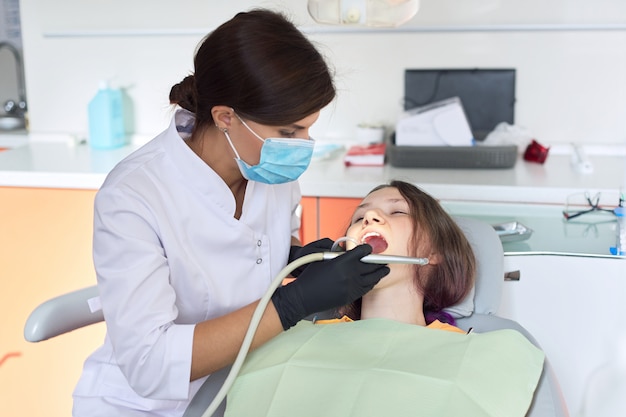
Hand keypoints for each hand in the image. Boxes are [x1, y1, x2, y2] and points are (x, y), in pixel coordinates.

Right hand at [272, 244, 389, 329]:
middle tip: (385, 260)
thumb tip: (348, 251)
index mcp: (342, 261)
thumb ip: (338, 255)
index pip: (362, 252)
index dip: (367, 249)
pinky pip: (366, 288)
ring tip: (385, 270)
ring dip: (380, 273)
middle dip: (379, 262)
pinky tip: (374, 281)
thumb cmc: (310, 276)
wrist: (303, 297)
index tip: (369, 249)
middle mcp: (349, 273)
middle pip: (371, 265)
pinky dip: (372, 283)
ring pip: (372, 278)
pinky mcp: (350, 296)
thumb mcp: (322, 259)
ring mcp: (351, 286)